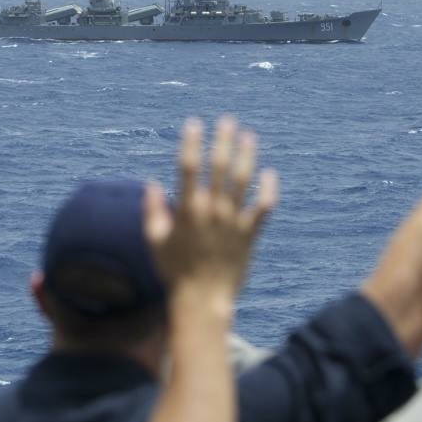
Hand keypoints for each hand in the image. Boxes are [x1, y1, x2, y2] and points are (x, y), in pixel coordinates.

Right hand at [143, 116, 277, 301]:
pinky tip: (269, 173)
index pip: (188, 167)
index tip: (193, 124)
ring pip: (243, 180)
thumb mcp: (154, 241)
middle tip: (226, 121)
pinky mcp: (250, 233)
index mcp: (186, 210)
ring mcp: (233, 221)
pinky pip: (263, 206)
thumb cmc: (173, 271)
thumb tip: (151, 184)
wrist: (202, 299)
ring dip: (246, 155)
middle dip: (222, 141)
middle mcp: (211, 211)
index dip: (190, 143)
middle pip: (218, 167)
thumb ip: (151, 211)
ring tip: (249, 136)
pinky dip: (268, 188)